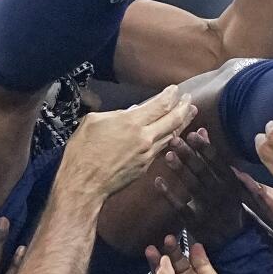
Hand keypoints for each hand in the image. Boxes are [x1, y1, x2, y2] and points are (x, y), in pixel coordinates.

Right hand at [62, 85, 196, 197]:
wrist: (83, 184)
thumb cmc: (82, 152)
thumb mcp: (93, 121)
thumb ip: (115, 114)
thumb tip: (129, 112)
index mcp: (131, 122)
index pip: (160, 105)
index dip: (170, 95)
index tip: (175, 89)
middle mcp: (145, 138)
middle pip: (174, 119)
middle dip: (184, 108)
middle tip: (190, 100)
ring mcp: (147, 154)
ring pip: (171, 135)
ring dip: (182, 123)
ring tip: (189, 114)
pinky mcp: (145, 167)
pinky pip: (162, 149)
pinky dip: (170, 138)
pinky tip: (171, 134)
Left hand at [153, 129, 245, 250]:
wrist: (232, 240)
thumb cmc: (227, 203)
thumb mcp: (228, 181)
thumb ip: (213, 156)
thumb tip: (202, 131)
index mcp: (231, 183)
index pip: (217, 162)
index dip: (204, 148)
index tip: (192, 134)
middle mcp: (221, 194)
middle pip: (202, 171)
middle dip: (188, 155)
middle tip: (174, 141)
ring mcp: (208, 209)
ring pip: (192, 186)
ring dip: (179, 170)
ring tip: (167, 155)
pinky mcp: (195, 222)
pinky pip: (180, 206)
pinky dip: (168, 194)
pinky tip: (157, 181)